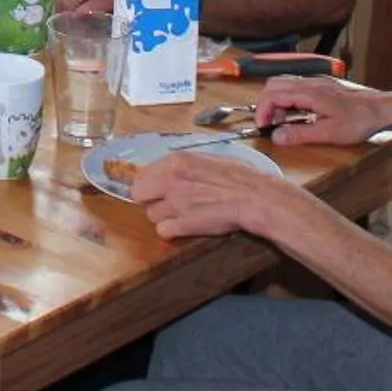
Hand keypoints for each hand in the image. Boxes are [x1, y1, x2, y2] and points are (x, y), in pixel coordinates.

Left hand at [124, 151, 283, 239]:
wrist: (253, 197)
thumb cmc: (238, 176)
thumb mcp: (206, 159)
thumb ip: (183, 165)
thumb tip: (170, 170)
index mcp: (175, 161)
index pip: (142, 174)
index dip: (149, 184)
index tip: (156, 189)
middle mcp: (169, 180)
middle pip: (138, 194)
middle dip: (149, 200)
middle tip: (163, 203)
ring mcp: (174, 203)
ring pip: (150, 215)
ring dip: (163, 217)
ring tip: (181, 215)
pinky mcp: (182, 224)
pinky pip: (162, 231)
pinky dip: (171, 231)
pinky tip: (184, 227)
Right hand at [253, 75, 385, 144]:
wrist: (381, 109)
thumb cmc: (358, 120)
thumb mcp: (328, 133)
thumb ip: (300, 134)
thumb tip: (275, 137)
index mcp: (307, 93)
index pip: (272, 95)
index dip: (262, 111)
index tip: (262, 127)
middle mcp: (309, 83)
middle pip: (273, 86)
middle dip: (266, 105)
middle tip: (271, 125)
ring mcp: (315, 82)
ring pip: (283, 85)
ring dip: (277, 103)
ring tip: (285, 122)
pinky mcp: (321, 85)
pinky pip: (296, 87)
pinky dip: (289, 100)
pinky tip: (299, 115)